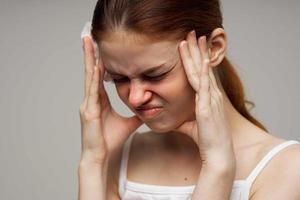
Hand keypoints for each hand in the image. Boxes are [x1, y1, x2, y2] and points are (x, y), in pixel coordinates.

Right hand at [79, 37, 141, 164]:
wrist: (100, 156)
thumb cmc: (110, 141)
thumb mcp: (128, 124)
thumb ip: (137, 115)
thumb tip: (148, 110)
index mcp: (99, 101)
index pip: (100, 77)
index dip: (100, 62)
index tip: (102, 48)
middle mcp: (91, 99)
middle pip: (92, 72)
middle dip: (92, 54)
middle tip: (90, 37)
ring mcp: (88, 104)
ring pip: (90, 77)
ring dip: (90, 59)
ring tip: (88, 42)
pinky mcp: (88, 111)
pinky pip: (92, 90)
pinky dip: (94, 77)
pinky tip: (95, 65)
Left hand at [176, 30, 235, 170]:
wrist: (217, 153)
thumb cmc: (208, 141)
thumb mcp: (192, 127)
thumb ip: (183, 121)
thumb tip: (172, 121)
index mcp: (209, 98)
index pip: (202, 74)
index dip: (197, 58)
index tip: (192, 46)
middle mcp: (211, 95)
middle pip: (202, 68)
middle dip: (197, 50)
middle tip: (193, 34)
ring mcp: (210, 99)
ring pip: (202, 73)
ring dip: (198, 55)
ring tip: (194, 38)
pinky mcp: (207, 107)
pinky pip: (205, 86)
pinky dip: (204, 72)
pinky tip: (202, 60)